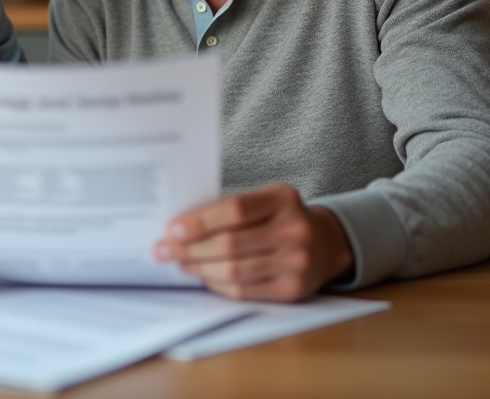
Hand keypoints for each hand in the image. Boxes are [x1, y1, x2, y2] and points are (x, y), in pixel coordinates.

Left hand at [154, 183, 353, 301]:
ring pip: (234, 271)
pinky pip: (244, 291)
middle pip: (230, 244)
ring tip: (180, 263)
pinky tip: (203, 276)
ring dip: (199, 269)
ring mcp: (297, 262)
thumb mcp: (265, 199)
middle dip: (190, 249)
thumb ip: (231, 209)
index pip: (235, 209)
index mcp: (283, 198)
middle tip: (164, 250)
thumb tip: (180, 226)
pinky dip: (217, 284)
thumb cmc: (281, 217)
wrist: (326, 243)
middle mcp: (294, 230)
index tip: (172, 229)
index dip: (200, 221)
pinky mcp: (293, 290)